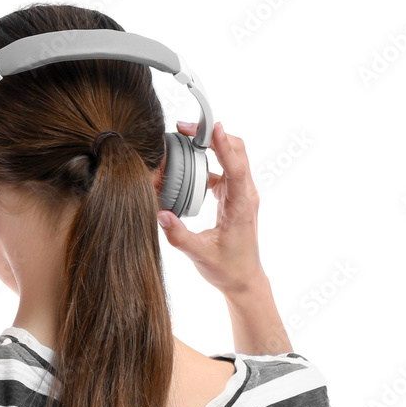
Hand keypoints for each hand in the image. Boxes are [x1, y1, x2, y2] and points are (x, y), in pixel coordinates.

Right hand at [158, 120, 266, 297]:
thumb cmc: (227, 269)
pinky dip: (205, 161)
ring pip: (230, 157)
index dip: (224, 146)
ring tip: (182, 140)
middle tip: (185, 128)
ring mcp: (240, 193)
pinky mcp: (232, 196)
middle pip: (236, 151)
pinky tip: (186, 164)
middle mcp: (244, 194)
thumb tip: (161, 215)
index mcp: (240, 205)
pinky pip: (222, 169)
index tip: (213, 127)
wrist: (243, 280)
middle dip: (212, 135)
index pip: (236, 167)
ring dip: (209, 145)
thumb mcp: (200, 255)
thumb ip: (179, 236)